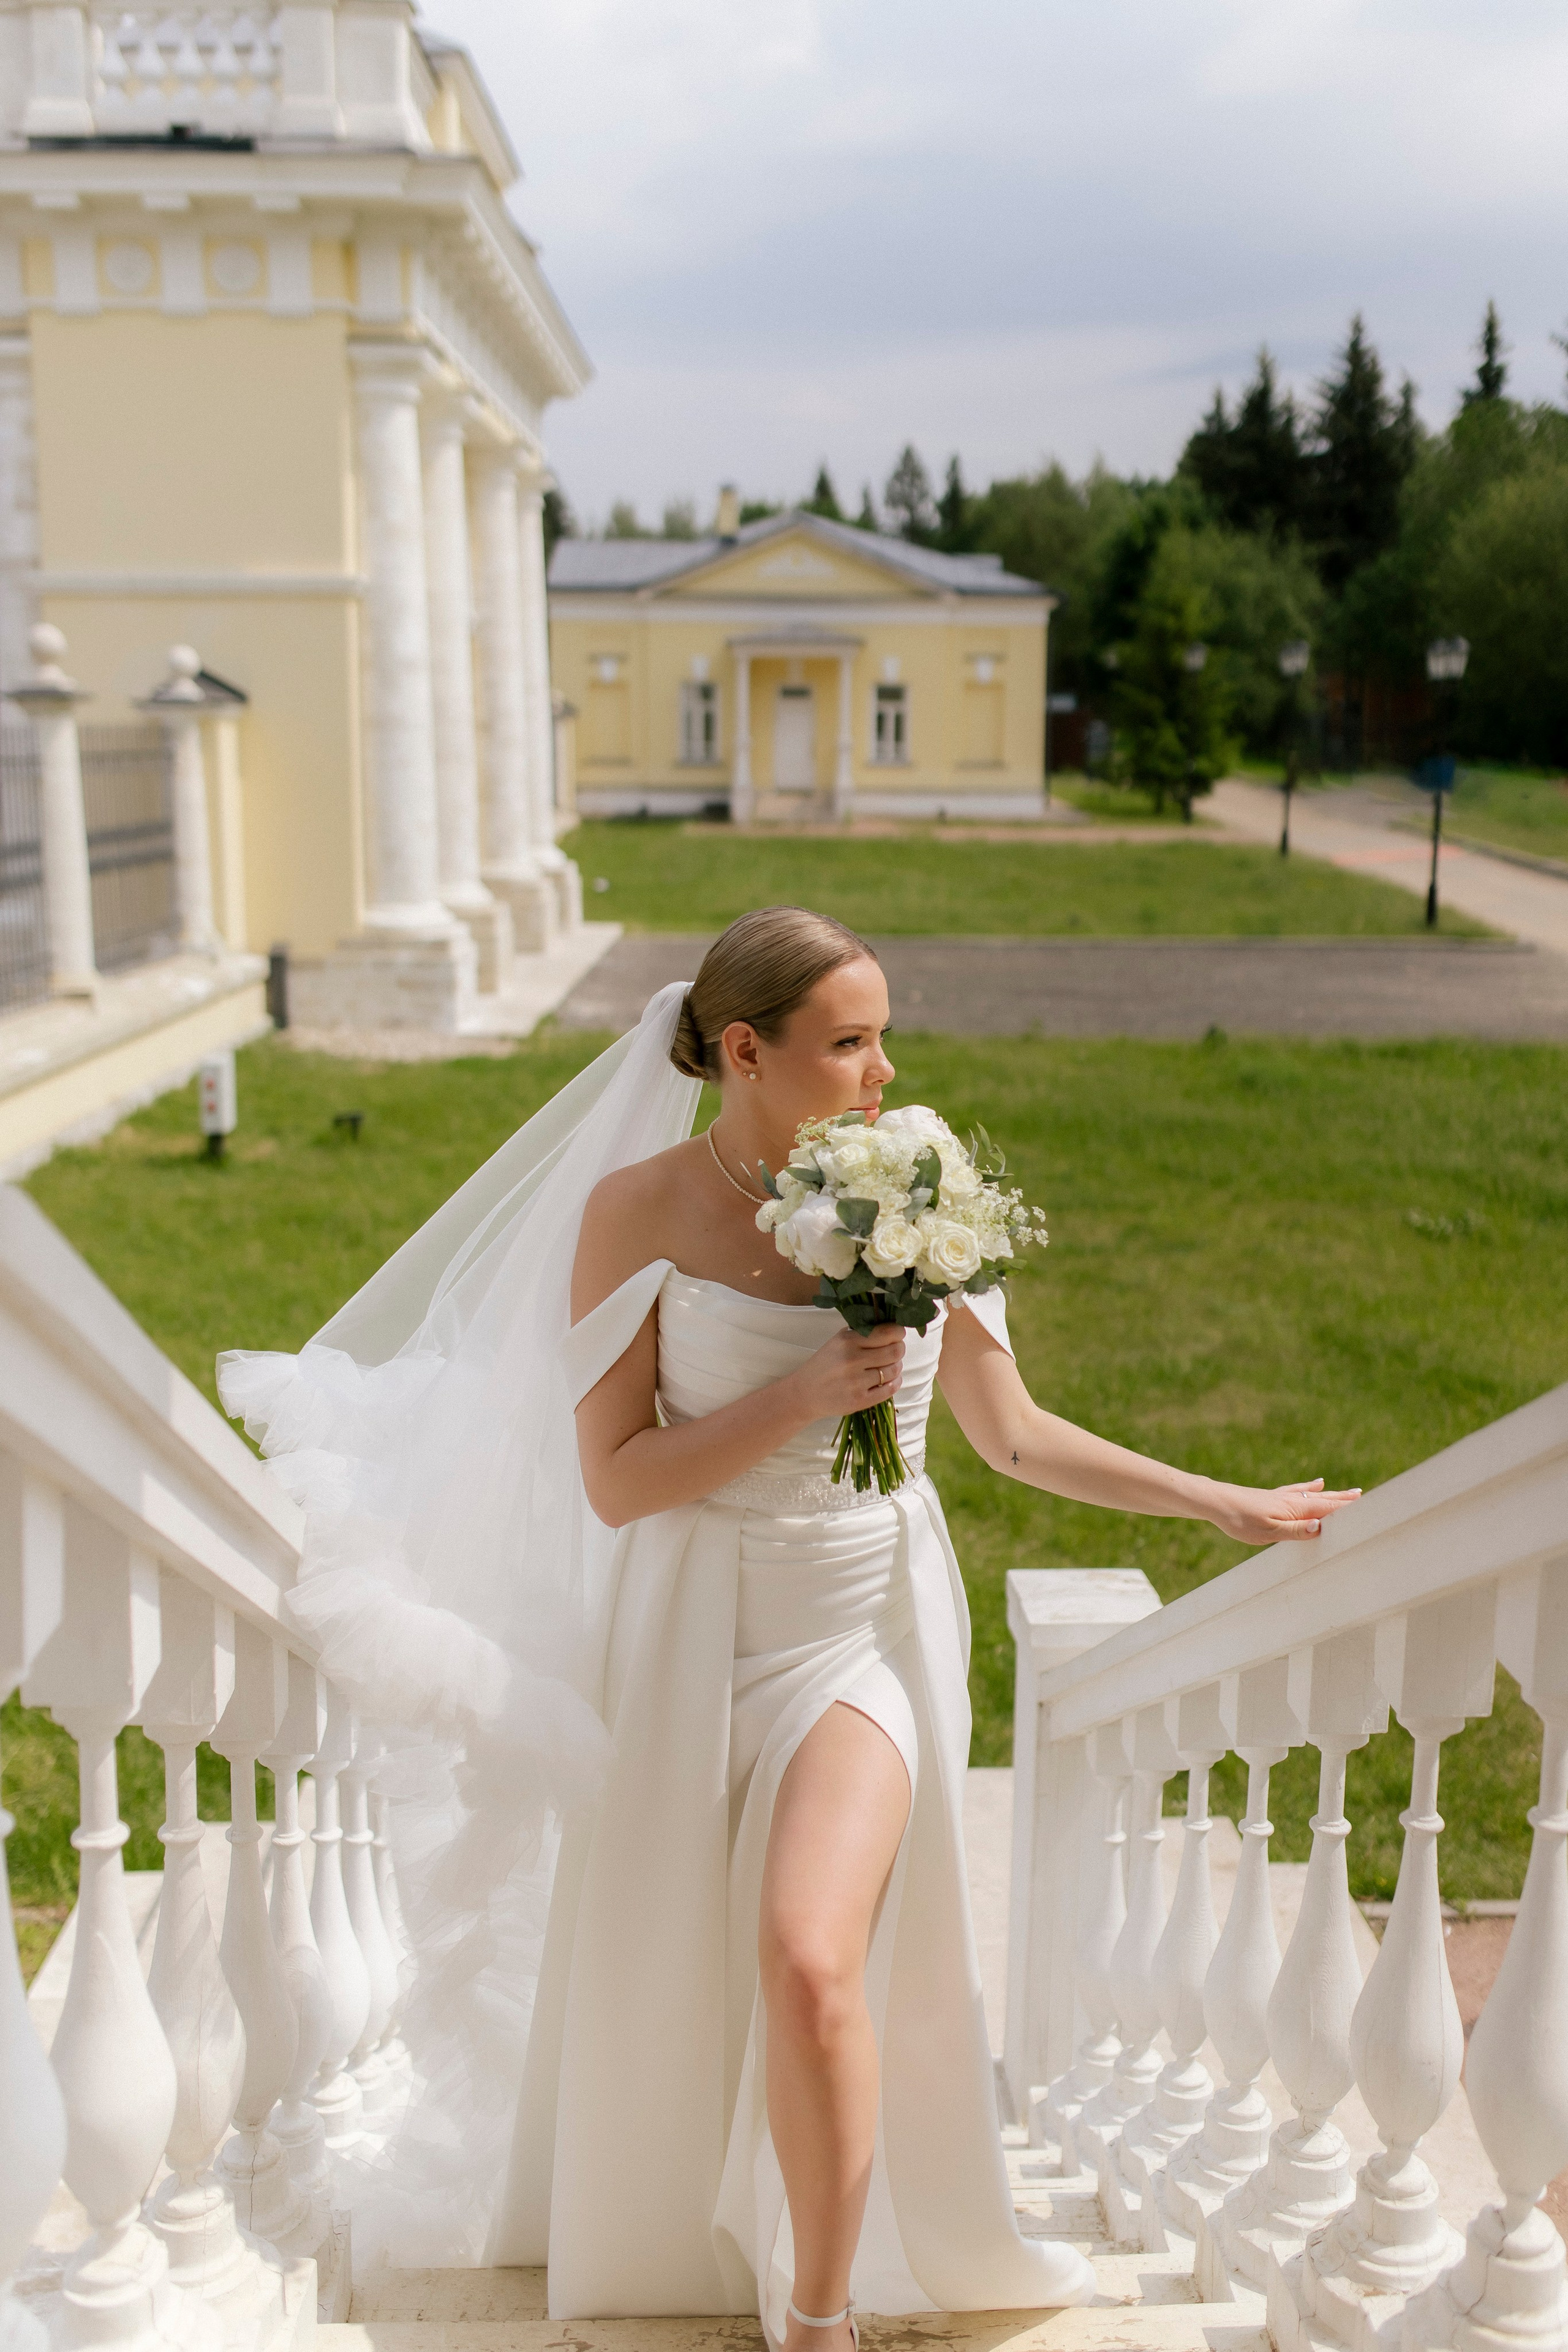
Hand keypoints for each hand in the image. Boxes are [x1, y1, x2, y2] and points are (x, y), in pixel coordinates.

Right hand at [787, 1321, 906, 1420]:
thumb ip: (860, 1332)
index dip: (898, 1333)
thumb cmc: (824, 1364)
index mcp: (847, 1341)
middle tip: (896, 1349)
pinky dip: (895, 1382)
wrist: (805, 1392)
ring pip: (893, 1370)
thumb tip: (889, 1325)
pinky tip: (891, 1379)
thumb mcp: (837, 1341)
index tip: (898, 1334)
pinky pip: (890, 1389)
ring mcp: (856, 1382)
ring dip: (897, 1366)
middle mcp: (852, 1360)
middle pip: (894, 1351)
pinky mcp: (860, 1400)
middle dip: (900, 1349)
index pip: (886, 1333)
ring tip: (890, 1365)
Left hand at [1204, 1476, 1361, 1545]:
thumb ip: (1297, 1531)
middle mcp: (1293, 1500)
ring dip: (1334, 1495)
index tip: (1371, 1506)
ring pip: (1315, 1495)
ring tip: (1352, 1493)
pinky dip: (1310, 1487)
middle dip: (1346, 1501)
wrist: (1216, 1502)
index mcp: (1295, 1509)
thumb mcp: (1269, 1532)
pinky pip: (1298, 1490)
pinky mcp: (1273, 1496)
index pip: (1328, 1510)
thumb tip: (1323, 1527)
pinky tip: (1316, 1482)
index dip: (1348, 1509)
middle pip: (1325, 1500)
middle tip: (1367, 1498)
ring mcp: (1283, 1497)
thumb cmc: (1241, 1520)